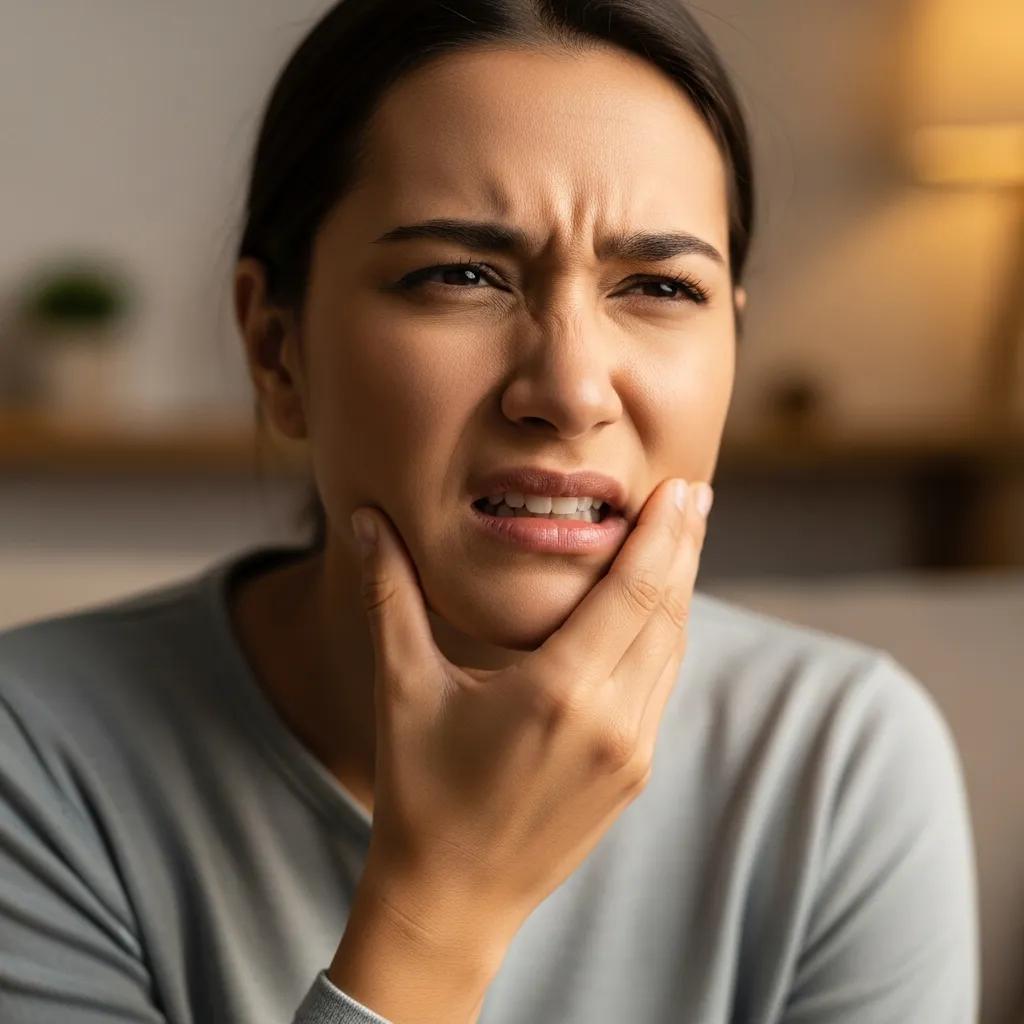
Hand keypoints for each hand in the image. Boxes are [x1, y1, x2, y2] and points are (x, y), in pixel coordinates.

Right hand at [348, 477, 710, 952]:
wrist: (453, 900)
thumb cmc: (421, 792)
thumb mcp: (403, 688)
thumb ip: (391, 595)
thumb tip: (366, 520)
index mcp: (559, 691)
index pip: (632, 591)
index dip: (662, 535)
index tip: (680, 488)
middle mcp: (611, 720)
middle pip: (666, 612)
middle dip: (683, 549)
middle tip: (694, 495)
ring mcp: (632, 752)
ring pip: (672, 650)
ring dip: (680, 591)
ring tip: (683, 542)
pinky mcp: (636, 773)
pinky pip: (662, 687)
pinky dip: (666, 638)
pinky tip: (659, 613)